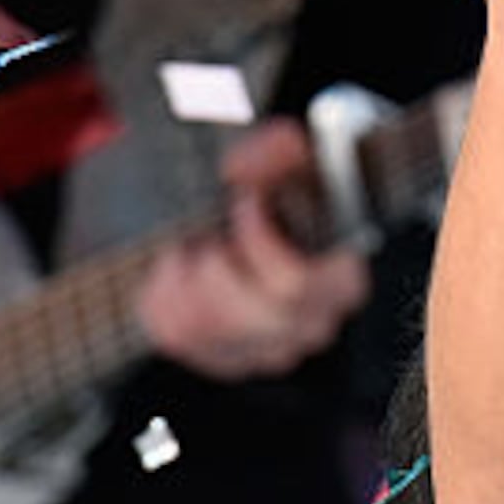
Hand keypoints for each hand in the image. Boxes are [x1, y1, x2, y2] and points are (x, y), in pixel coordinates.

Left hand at [136, 117, 369, 379]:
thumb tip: (282, 144)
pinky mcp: (223, 359)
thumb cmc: (285, 191)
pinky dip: (162, 296)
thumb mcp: (288, 163)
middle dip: (212, 263)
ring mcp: (266, 352)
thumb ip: (282, 150)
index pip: (294, 283)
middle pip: (244, 313)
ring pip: (203, 327)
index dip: (255, 240)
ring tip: (195, 243)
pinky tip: (179, 267)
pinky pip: (174, 336)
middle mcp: (310, 327)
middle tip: (210, 229)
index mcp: (341, 282)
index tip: (241, 199)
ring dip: (184, 276)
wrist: (267, 223)